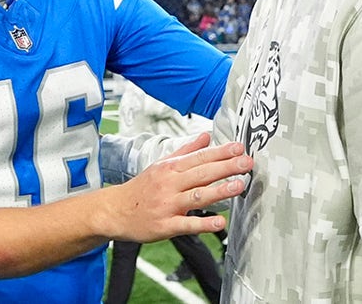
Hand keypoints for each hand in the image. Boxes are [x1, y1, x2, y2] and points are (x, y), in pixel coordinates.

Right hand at [102, 132, 251, 243]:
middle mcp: (169, 184)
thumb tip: (206, 136)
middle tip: (246, 163)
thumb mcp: (161, 164)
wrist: (115, 211)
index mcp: (170, 168)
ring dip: (219, 191)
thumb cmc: (141, 188)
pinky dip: (204, 223)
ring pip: (197, 196)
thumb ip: (186, 151)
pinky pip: (187, 224)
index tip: (239, 147)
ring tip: (239, 186)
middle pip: (201, 173)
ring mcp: (168, 205)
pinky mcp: (165, 225)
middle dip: (226, 167)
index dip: (220, 152)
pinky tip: (220, 222)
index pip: (199, 157)